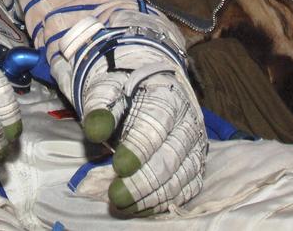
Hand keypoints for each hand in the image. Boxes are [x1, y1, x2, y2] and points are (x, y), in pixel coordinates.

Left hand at [64, 20, 207, 213]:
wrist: (146, 84)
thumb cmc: (124, 89)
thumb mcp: (107, 90)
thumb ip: (101, 109)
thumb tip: (95, 130)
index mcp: (167, 97)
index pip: (157, 126)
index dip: (139, 149)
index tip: (118, 167)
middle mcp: (187, 121)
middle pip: (171, 156)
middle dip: (144, 181)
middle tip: (116, 197)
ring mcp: (195, 142)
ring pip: (182, 175)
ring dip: (154, 196)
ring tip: (125, 207)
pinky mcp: (196, 160)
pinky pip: (189, 186)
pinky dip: (167, 200)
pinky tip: (144, 208)